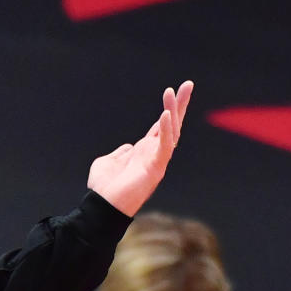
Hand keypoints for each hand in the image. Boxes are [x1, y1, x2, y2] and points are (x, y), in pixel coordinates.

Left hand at [87, 81, 193, 216]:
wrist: (102, 206)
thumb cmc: (104, 187)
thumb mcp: (108, 162)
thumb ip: (120, 152)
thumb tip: (130, 147)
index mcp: (144, 150)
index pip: (161, 126)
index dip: (169, 109)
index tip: (174, 90)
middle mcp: (154, 153)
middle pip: (172, 124)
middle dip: (180, 104)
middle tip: (188, 84)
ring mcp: (157, 160)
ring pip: (171, 131)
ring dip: (173, 111)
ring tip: (174, 92)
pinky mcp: (155, 167)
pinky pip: (165, 146)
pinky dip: (166, 130)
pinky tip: (166, 114)